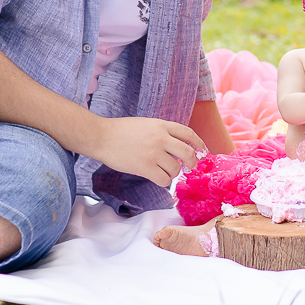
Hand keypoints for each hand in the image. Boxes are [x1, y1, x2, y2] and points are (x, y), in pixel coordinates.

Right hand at [91, 117, 205, 186]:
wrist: (102, 137)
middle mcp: (161, 138)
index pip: (189, 133)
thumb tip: (178, 146)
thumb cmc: (122, 130)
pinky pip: (164, 179)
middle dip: (192, 162)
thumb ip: (162, 132)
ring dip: (173, 173)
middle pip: (188, 152)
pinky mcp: (145, 167)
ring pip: (176, 169)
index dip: (199, 143)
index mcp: (162, 125)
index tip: (202, 151)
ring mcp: (154, 153)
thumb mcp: (147, 124)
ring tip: (163, 171)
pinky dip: (163, 181)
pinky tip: (156, 177)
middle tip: (189, 166)